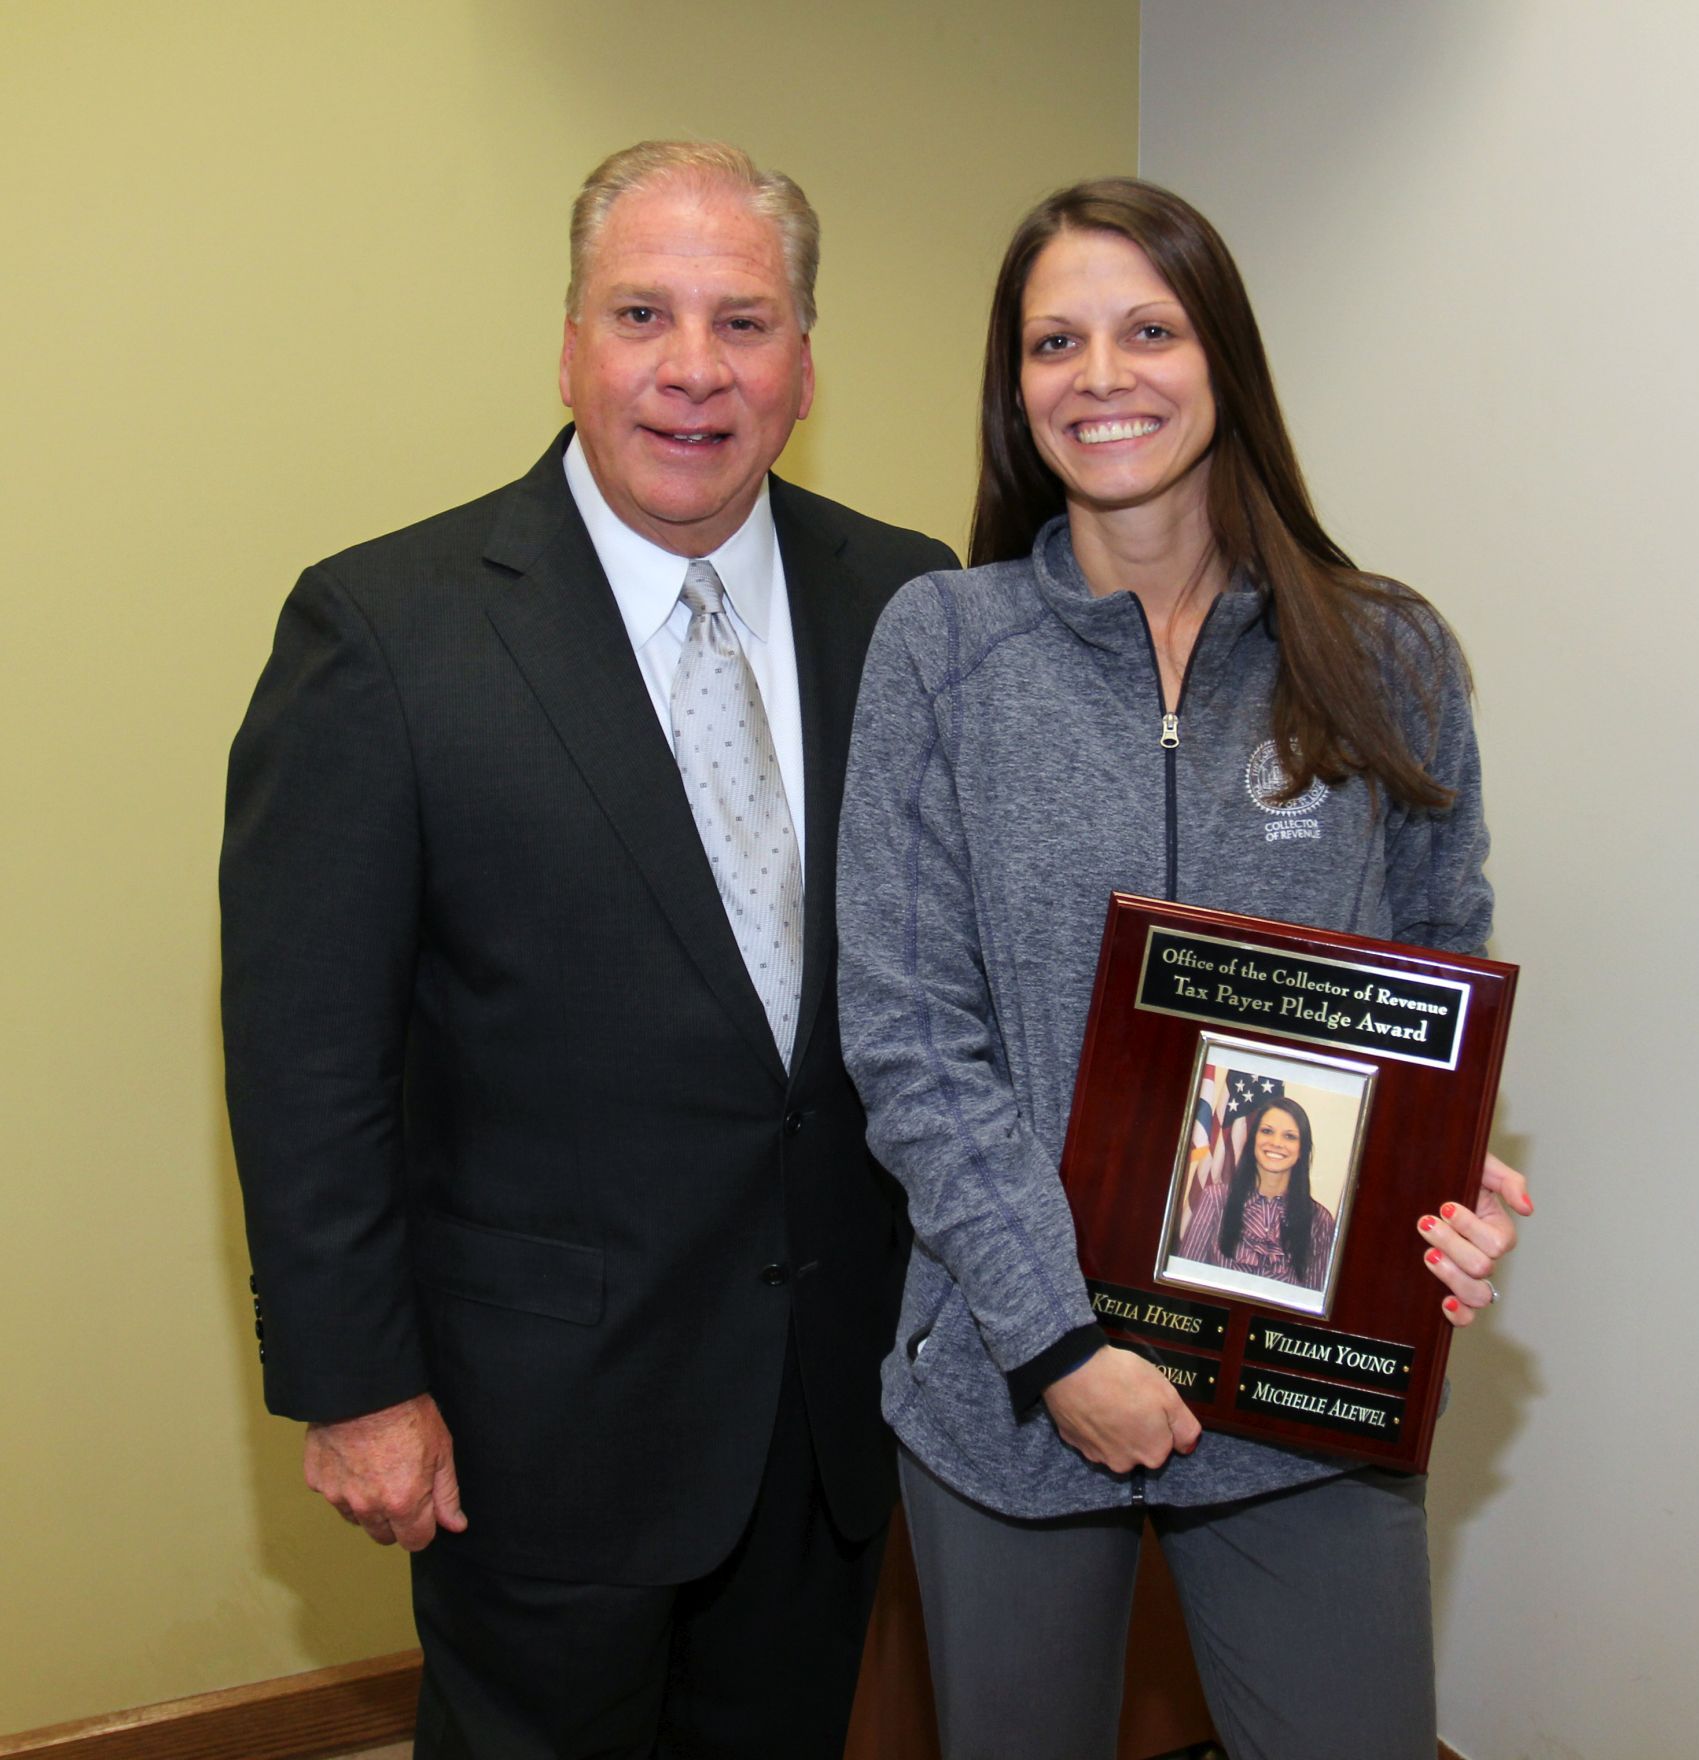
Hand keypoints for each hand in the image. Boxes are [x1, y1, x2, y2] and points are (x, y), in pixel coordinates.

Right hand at [303, 1392, 466, 1549]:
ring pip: (357, 1519)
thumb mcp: (442, 1450)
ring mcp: (338, 1495)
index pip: (415, 1541)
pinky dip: (344, 1483)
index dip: (424, 1526)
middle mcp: (368, 1507)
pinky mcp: (317, 1480)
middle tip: (401, 1483)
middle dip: (396, 1519)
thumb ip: (447, 1494)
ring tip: (377, 1468)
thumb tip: (455, 1525)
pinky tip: (354, 1458)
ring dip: (368, 1504)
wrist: (366, 1386)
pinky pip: (334, 1494)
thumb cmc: (407, 1412)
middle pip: (384, 1536)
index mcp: (402, 1503)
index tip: (425, 1509)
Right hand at [1042, 1345, 1200, 1472]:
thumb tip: (1188, 1447)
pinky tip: (1090, 1402)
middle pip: (1138, 1447)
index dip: (1160, 1421)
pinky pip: (1090, 1436)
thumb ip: (1185, 1427)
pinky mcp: (1073, 1443)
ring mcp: (1096, 1455)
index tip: (1150, 1402)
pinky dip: (1092, 1423)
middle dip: (1137, 1428)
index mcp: (1153, 1453)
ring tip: (1107, 1399)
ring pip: (1113, 1444)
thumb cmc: (1125, 1379)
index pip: (1165, 1443)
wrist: (1073, 1369)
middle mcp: (1125, 1464)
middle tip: (1129, 1399)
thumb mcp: (1168, 1395)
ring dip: (1113, 1429)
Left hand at [1419, 1150, 1533, 1327]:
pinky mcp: (1448, 1287)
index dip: (1470, 1226)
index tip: (1446, 1206)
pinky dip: (1459, 1314)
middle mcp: (1486, 1255)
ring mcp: (1468, 1274)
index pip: (1497, 1242)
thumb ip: (1508, 1181)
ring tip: (1428, 1254)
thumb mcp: (1482, 1167)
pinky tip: (1444, 1301)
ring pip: (1477, 1293)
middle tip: (1426, 1224)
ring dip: (1451, 1275)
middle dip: (1452, 1244)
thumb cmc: (1454, 1174)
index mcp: (1497, 1228)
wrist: (1418, 1178)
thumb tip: (1526, 1208)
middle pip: (1483, 1267)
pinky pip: (1465, 1315)